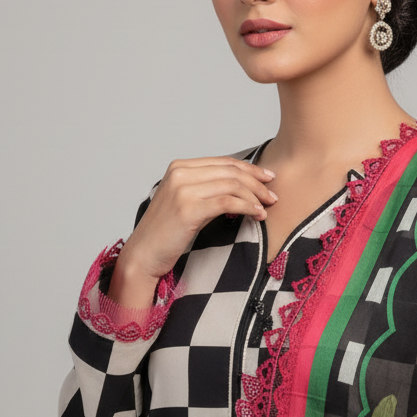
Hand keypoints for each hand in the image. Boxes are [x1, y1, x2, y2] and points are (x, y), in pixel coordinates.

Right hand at [108, 156, 278, 307]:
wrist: (144, 254)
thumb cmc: (166, 233)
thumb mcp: (185, 203)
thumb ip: (206, 189)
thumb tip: (240, 186)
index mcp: (179, 167)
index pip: (223, 162)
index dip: (249, 168)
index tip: (267, 178)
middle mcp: (180, 174)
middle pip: (230, 171)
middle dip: (257, 182)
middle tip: (273, 195)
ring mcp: (183, 190)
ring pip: (232, 185)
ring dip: (255, 195)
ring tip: (267, 207)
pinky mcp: (189, 208)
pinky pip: (227, 202)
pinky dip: (246, 207)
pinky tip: (256, 214)